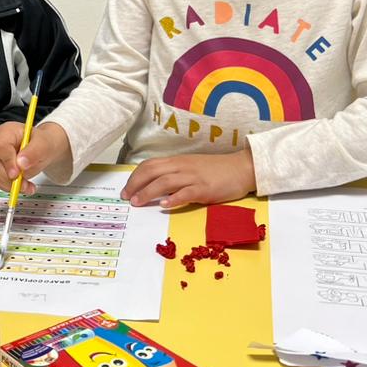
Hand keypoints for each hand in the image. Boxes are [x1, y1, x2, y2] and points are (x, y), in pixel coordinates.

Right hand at [0, 120, 70, 192]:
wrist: (41, 148)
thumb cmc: (41, 142)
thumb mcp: (44, 144)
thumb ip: (34, 152)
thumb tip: (22, 163)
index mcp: (5, 132)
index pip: (0, 146)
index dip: (8, 162)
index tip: (17, 174)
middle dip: (10, 178)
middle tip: (25, 184)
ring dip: (11, 185)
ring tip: (28, 186)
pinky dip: (10, 187)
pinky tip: (23, 186)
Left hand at [120, 148, 255, 208]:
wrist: (241, 168)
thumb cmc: (216, 170)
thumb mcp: (191, 168)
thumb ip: (174, 174)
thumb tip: (154, 186)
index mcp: (177, 161)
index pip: (149, 165)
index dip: (135, 176)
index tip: (126, 189)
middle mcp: (182, 166)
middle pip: (152, 171)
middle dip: (135, 184)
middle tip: (126, 197)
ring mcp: (193, 177)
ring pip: (165, 182)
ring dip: (148, 192)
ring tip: (138, 202)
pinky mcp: (205, 188)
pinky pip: (186, 192)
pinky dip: (174, 199)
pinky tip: (164, 205)